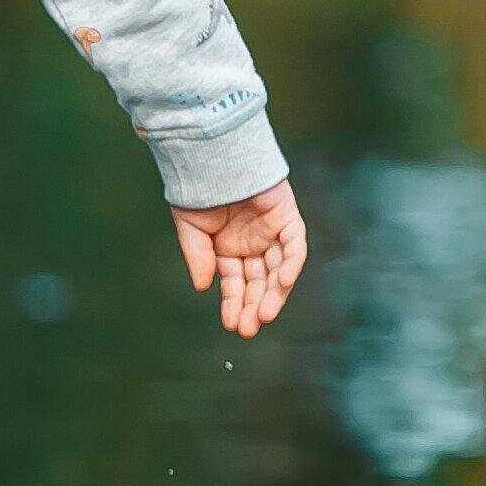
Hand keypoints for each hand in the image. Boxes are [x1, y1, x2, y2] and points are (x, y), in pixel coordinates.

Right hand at [172, 179, 306, 338]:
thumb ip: (198, 258)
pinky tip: (281, 283)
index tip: (231, 324)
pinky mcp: (287, 216)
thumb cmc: (198, 189)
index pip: (236, 283)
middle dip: (254, 305)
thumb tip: (204, 288)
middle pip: (258, 281)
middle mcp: (252, 243)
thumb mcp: (191, 230)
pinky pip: (294, 245)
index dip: (234, 304)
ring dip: (273, 293)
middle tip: (249, 329)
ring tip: (264, 314)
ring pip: (277, 269)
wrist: (213, 156)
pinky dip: (291, 264)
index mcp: (228, 249)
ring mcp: (271, 231)